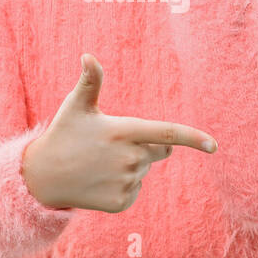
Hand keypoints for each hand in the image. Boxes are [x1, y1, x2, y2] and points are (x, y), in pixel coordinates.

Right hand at [22, 53, 216, 212]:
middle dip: (146, 146)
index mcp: (124, 131)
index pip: (168, 134)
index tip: (214, 145)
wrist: (43, 176)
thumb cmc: (63, 134)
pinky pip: (135, 189)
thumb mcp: (76, 106)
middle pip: (159, 152)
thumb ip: (91, 81)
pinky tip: (100, 181)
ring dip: (130, 166)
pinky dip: (122, 185)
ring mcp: (126, 182)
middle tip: (114, 145)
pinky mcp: (122, 202)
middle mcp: (130, 158)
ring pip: (144, 171)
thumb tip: (88, 55)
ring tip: (100, 163)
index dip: (193, 138)